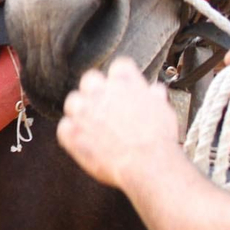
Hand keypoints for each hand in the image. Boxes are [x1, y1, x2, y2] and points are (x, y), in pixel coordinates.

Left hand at [57, 57, 180, 188]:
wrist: (147, 163)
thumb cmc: (158, 139)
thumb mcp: (164, 111)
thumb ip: (155, 97)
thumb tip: (155, 91)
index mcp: (124, 81)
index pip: (119, 66)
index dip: (122, 78)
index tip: (125, 88)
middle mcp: (100, 91)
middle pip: (90, 80)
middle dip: (97, 91)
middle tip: (106, 108)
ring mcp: (83, 111)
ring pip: (73, 101)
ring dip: (81, 111)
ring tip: (93, 126)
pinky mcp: (72, 132)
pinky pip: (64, 127)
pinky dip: (72, 134)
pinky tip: (84, 141)